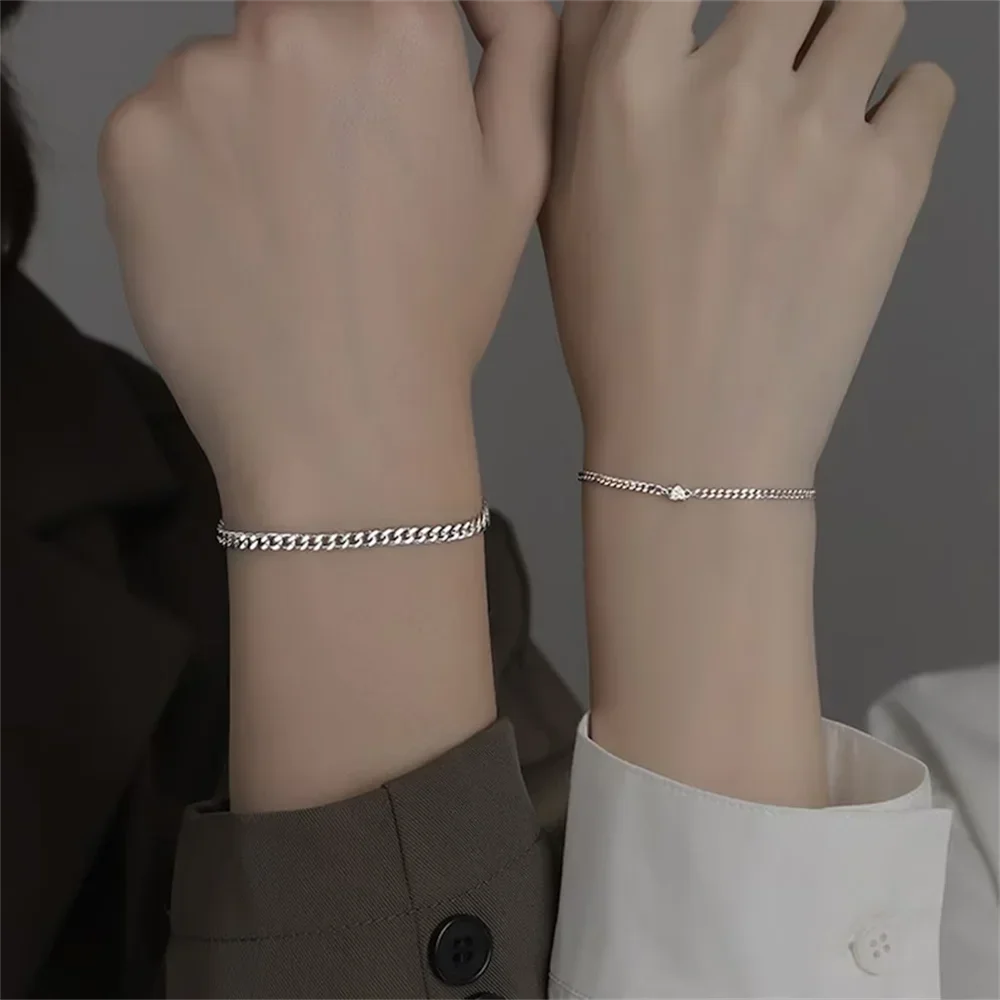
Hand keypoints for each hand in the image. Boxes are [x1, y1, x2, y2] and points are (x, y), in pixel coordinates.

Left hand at [99, 0, 555, 519]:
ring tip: (287, 230)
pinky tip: (236, 243)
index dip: (380, 47)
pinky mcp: (133, 137)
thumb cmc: (433, 311)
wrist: (339, 421)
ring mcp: (201, 79)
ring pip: (225, 68)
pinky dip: (195, 168)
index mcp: (398, 27)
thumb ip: (517, 39)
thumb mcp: (518, 173)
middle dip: (315, 77)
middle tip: (334, 183)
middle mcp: (293, 27)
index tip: (374, 118)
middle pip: (296, 13)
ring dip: (251, 122)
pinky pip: (164, 121)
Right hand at [544, 0, 954, 483]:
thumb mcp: (565, 195)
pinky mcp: (890, 179)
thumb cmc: (617, 327)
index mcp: (631, 83)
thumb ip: (588, 76)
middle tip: (786, 55)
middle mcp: (727, 85)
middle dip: (791, 11)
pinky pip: (927, 86)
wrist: (691, 434)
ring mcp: (815, 128)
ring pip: (874, 5)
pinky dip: (902, 110)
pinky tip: (858, 166)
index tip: (729, 17)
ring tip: (823, 113)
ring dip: (850, 43)